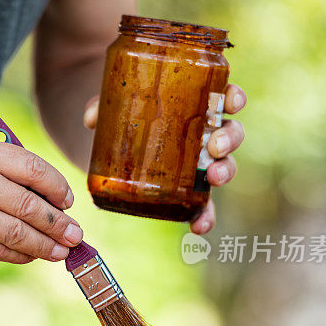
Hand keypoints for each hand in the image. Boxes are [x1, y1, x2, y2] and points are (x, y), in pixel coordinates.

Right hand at [0, 137, 82, 263]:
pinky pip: (1, 250)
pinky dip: (21, 255)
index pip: (33, 168)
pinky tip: (32, 255)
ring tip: (62, 250)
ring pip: (19, 233)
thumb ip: (4, 171)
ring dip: (46, 245)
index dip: (57, 188)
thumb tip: (51, 198)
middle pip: (31, 205)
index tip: (68, 202)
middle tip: (76, 235)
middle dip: (59, 224)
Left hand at [83, 84, 246, 233]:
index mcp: (195, 105)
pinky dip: (204, 217)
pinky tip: (199, 228)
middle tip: (215, 146)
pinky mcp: (183, 191)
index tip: (231, 102)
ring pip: (223, 166)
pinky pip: (201, 206)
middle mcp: (202, 135)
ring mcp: (195, 164)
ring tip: (214, 177)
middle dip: (229, 140)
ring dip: (225, 172)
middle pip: (230, 133)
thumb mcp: (111, 106)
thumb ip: (102, 106)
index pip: (224, 98)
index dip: (234, 98)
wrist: (106, 141)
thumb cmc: (120, 114)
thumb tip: (92, 118)